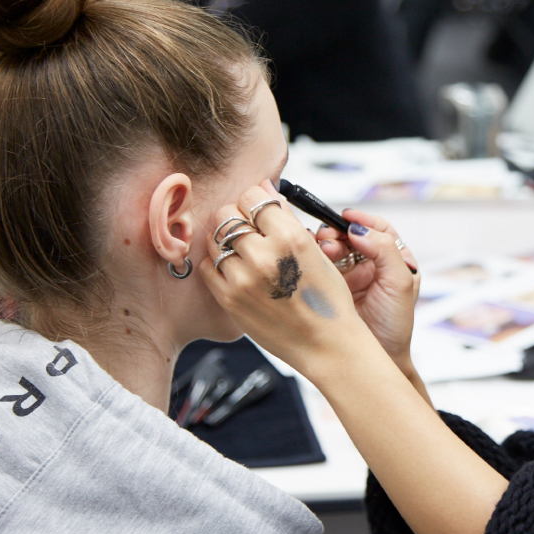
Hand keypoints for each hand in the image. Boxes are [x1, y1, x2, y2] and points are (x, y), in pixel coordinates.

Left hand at [199, 183, 371, 371]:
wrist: (326, 344)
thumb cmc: (327, 300)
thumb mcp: (316, 252)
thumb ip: (286, 218)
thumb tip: (264, 189)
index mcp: (290, 238)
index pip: (252, 197)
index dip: (256, 202)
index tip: (260, 212)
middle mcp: (263, 256)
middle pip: (227, 215)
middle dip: (237, 218)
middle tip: (250, 231)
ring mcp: (243, 279)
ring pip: (214, 239)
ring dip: (226, 241)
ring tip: (245, 253)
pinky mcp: (229, 299)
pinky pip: (206, 267)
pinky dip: (218, 264)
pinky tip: (237, 271)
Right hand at [314, 210, 419, 367]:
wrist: (377, 358)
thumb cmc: (395, 326)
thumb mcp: (400, 285)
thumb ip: (385, 252)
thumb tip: (360, 230)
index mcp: (394, 260)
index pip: (378, 229)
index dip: (362, 220)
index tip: (347, 217)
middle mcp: (372, 265)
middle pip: (352, 236)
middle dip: (338, 233)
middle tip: (328, 239)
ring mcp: (351, 276)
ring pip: (335, 249)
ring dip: (325, 245)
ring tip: (320, 250)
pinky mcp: (333, 288)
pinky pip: (321, 266)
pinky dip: (313, 259)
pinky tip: (310, 259)